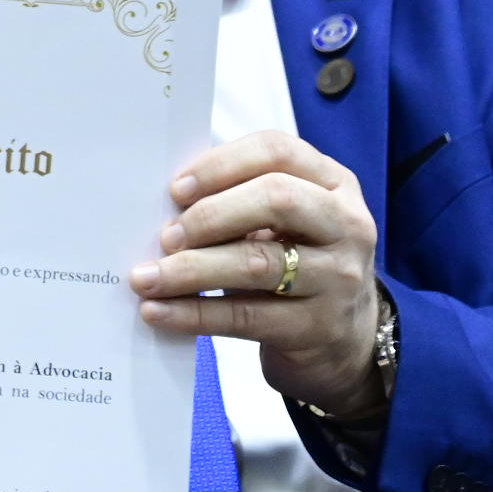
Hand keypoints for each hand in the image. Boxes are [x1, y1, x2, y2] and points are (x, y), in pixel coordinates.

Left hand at [130, 129, 385, 417]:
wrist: (345, 340)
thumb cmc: (299, 260)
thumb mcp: (289, 220)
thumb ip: (242, 199)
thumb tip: (166, 202)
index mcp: (333, 182)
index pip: (277, 151)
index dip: (221, 164)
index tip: (175, 188)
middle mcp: (346, 224)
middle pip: (277, 199)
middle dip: (211, 214)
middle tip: (166, 235)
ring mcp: (338, 278)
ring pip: (258, 263)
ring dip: (191, 269)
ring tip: (146, 277)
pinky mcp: (319, 327)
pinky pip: (246, 317)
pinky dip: (194, 313)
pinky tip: (158, 312)